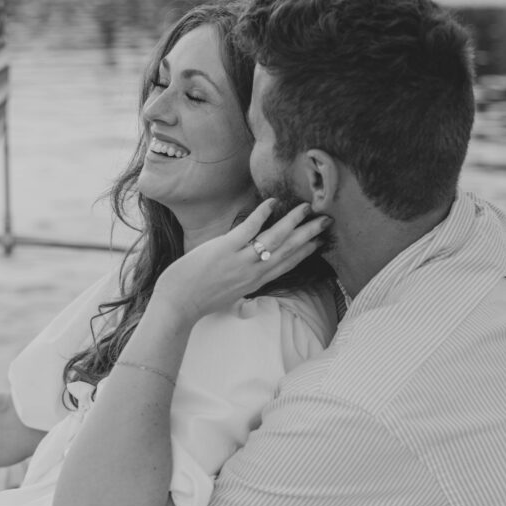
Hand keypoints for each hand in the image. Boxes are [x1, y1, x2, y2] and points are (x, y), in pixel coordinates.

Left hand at [153, 200, 330, 324]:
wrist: (178, 304)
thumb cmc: (199, 299)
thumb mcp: (229, 295)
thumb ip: (242, 282)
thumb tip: (248, 275)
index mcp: (255, 282)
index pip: (287, 264)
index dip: (306, 251)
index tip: (320, 240)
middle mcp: (254, 272)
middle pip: (289, 250)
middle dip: (309, 234)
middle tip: (326, 220)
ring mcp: (241, 260)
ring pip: (275, 238)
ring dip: (293, 222)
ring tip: (306, 208)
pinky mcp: (226, 249)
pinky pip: (249, 228)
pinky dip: (262, 214)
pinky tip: (273, 202)